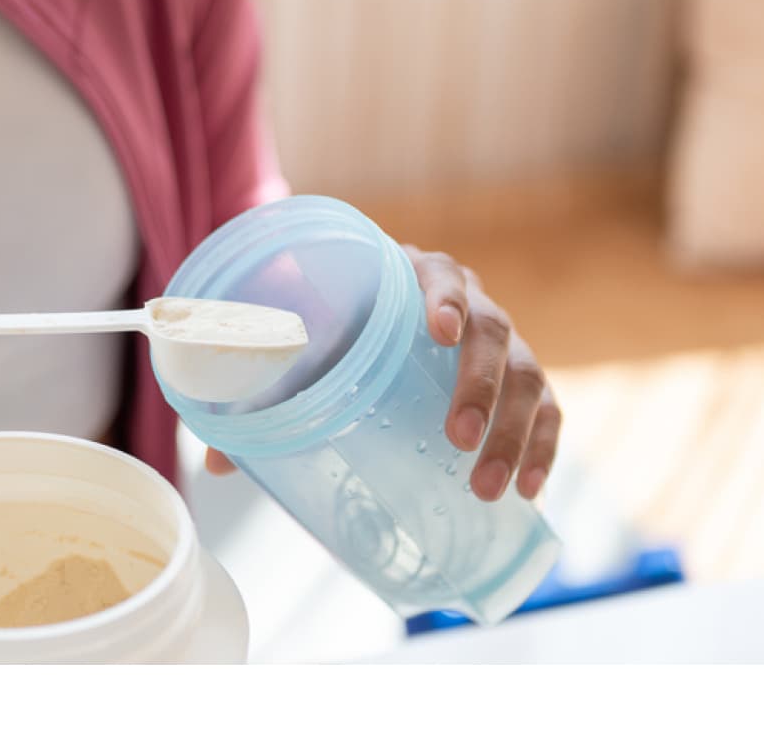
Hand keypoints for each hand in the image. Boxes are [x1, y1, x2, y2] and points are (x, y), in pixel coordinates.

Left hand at [204, 248, 559, 501]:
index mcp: (410, 274)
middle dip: (480, 387)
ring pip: (526, 374)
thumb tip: (217, 461)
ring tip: (487, 489)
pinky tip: (531, 490)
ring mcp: (499, 340)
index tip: (441, 332)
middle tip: (457, 440)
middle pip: (493, 330)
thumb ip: (260, 393)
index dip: (444, 298)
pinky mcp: (518, 379)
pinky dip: (543, 447)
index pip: (440, 273)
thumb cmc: (330, 332)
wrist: (364, 321)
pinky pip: (546, 408)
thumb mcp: (299, 351)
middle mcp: (466, 300)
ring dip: (514, 433)